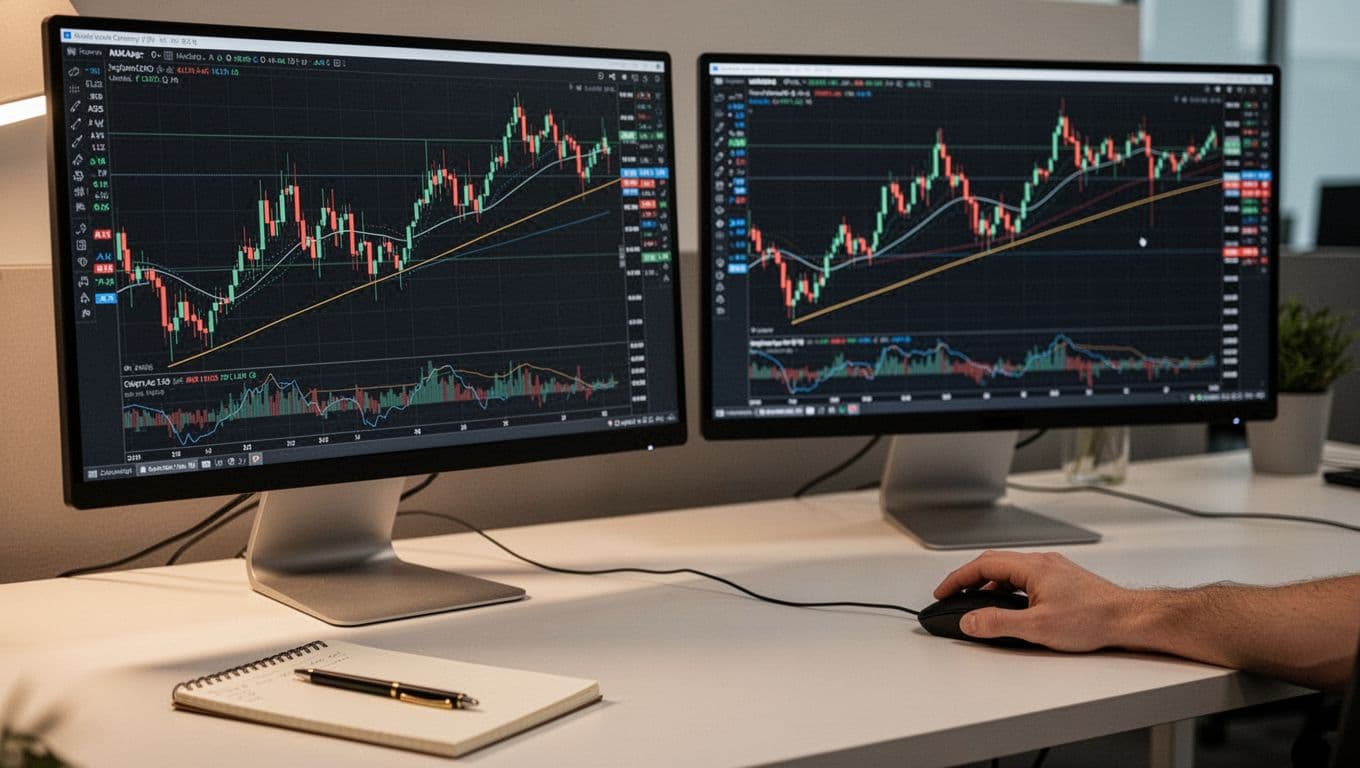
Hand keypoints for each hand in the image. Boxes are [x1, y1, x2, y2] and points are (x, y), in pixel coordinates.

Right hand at [932, 550, 1137, 651]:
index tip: (942, 592)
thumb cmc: (1093, 618)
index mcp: (1032, 566)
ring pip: (1010, 572)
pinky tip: (1011, 609)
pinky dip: (1008, 590)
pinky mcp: (1062, 581)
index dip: (957, 579)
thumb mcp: (1037, 627)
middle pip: (993, 565)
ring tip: (978, 607)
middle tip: (952, 597)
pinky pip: (1025, 579)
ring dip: (989, 587)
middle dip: (968, 581)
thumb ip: (998, 623)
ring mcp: (1053, 570)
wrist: (1129, 619)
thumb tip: (970, 620)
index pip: (982, 566)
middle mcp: (1042, 562)